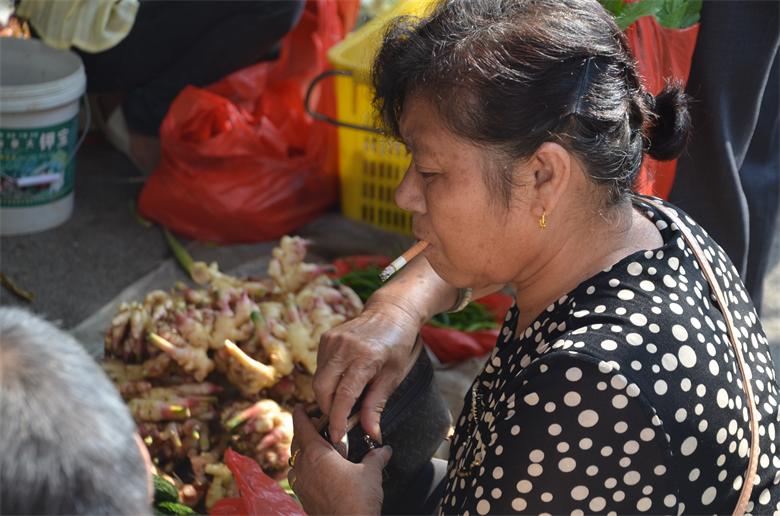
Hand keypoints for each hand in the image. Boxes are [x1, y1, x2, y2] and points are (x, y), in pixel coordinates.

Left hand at [288, 405, 391, 514]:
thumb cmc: (357, 500)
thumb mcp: (371, 472)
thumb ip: (376, 456)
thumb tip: (384, 449)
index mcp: (316, 454)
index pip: (301, 425)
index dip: (301, 413)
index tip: (302, 406)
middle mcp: (303, 467)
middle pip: (296, 442)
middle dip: (304, 431)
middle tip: (317, 426)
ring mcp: (301, 484)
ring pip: (295, 461)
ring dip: (303, 452)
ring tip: (318, 449)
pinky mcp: (303, 498)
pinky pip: (298, 477)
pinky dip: (305, 469)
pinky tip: (319, 473)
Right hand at [313, 298, 421, 443]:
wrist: (391, 312)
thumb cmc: (397, 345)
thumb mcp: (392, 377)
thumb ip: (376, 405)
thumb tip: (371, 433)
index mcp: (365, 358)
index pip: (344, 395)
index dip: (337, 419)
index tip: (337, 437)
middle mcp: (344, 347)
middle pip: (322, 388)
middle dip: (327, 409)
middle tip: (340, 419)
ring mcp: (332, 340)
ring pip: (318, 379)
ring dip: (326, 395)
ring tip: (344, 398)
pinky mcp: (326, 337)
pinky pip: (320, 367)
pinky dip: (327, 379)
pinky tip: (342, 379)